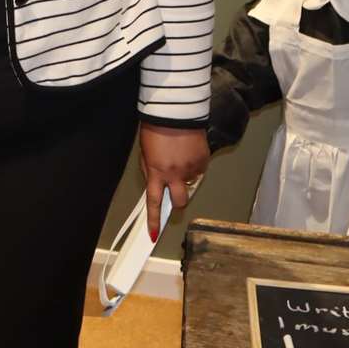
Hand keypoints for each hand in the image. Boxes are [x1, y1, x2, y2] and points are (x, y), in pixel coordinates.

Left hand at [139, 124, 208, 240]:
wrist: (175, 113)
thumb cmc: (155, 129)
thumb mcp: (145, 153)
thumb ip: (150, 171)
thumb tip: (156, 184)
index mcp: (156, 172)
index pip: (154, 203)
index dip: (154, 221)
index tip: (153, 234)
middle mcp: (175, 174)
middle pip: (180, 202)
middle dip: (177, 203)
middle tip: (175, 193)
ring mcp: (191, 169)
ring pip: (190, 183)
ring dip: (185, 176)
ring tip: (179, 156)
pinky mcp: (203, 161)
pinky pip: (198, 170)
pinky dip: (194, 165)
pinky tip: (187, 151)